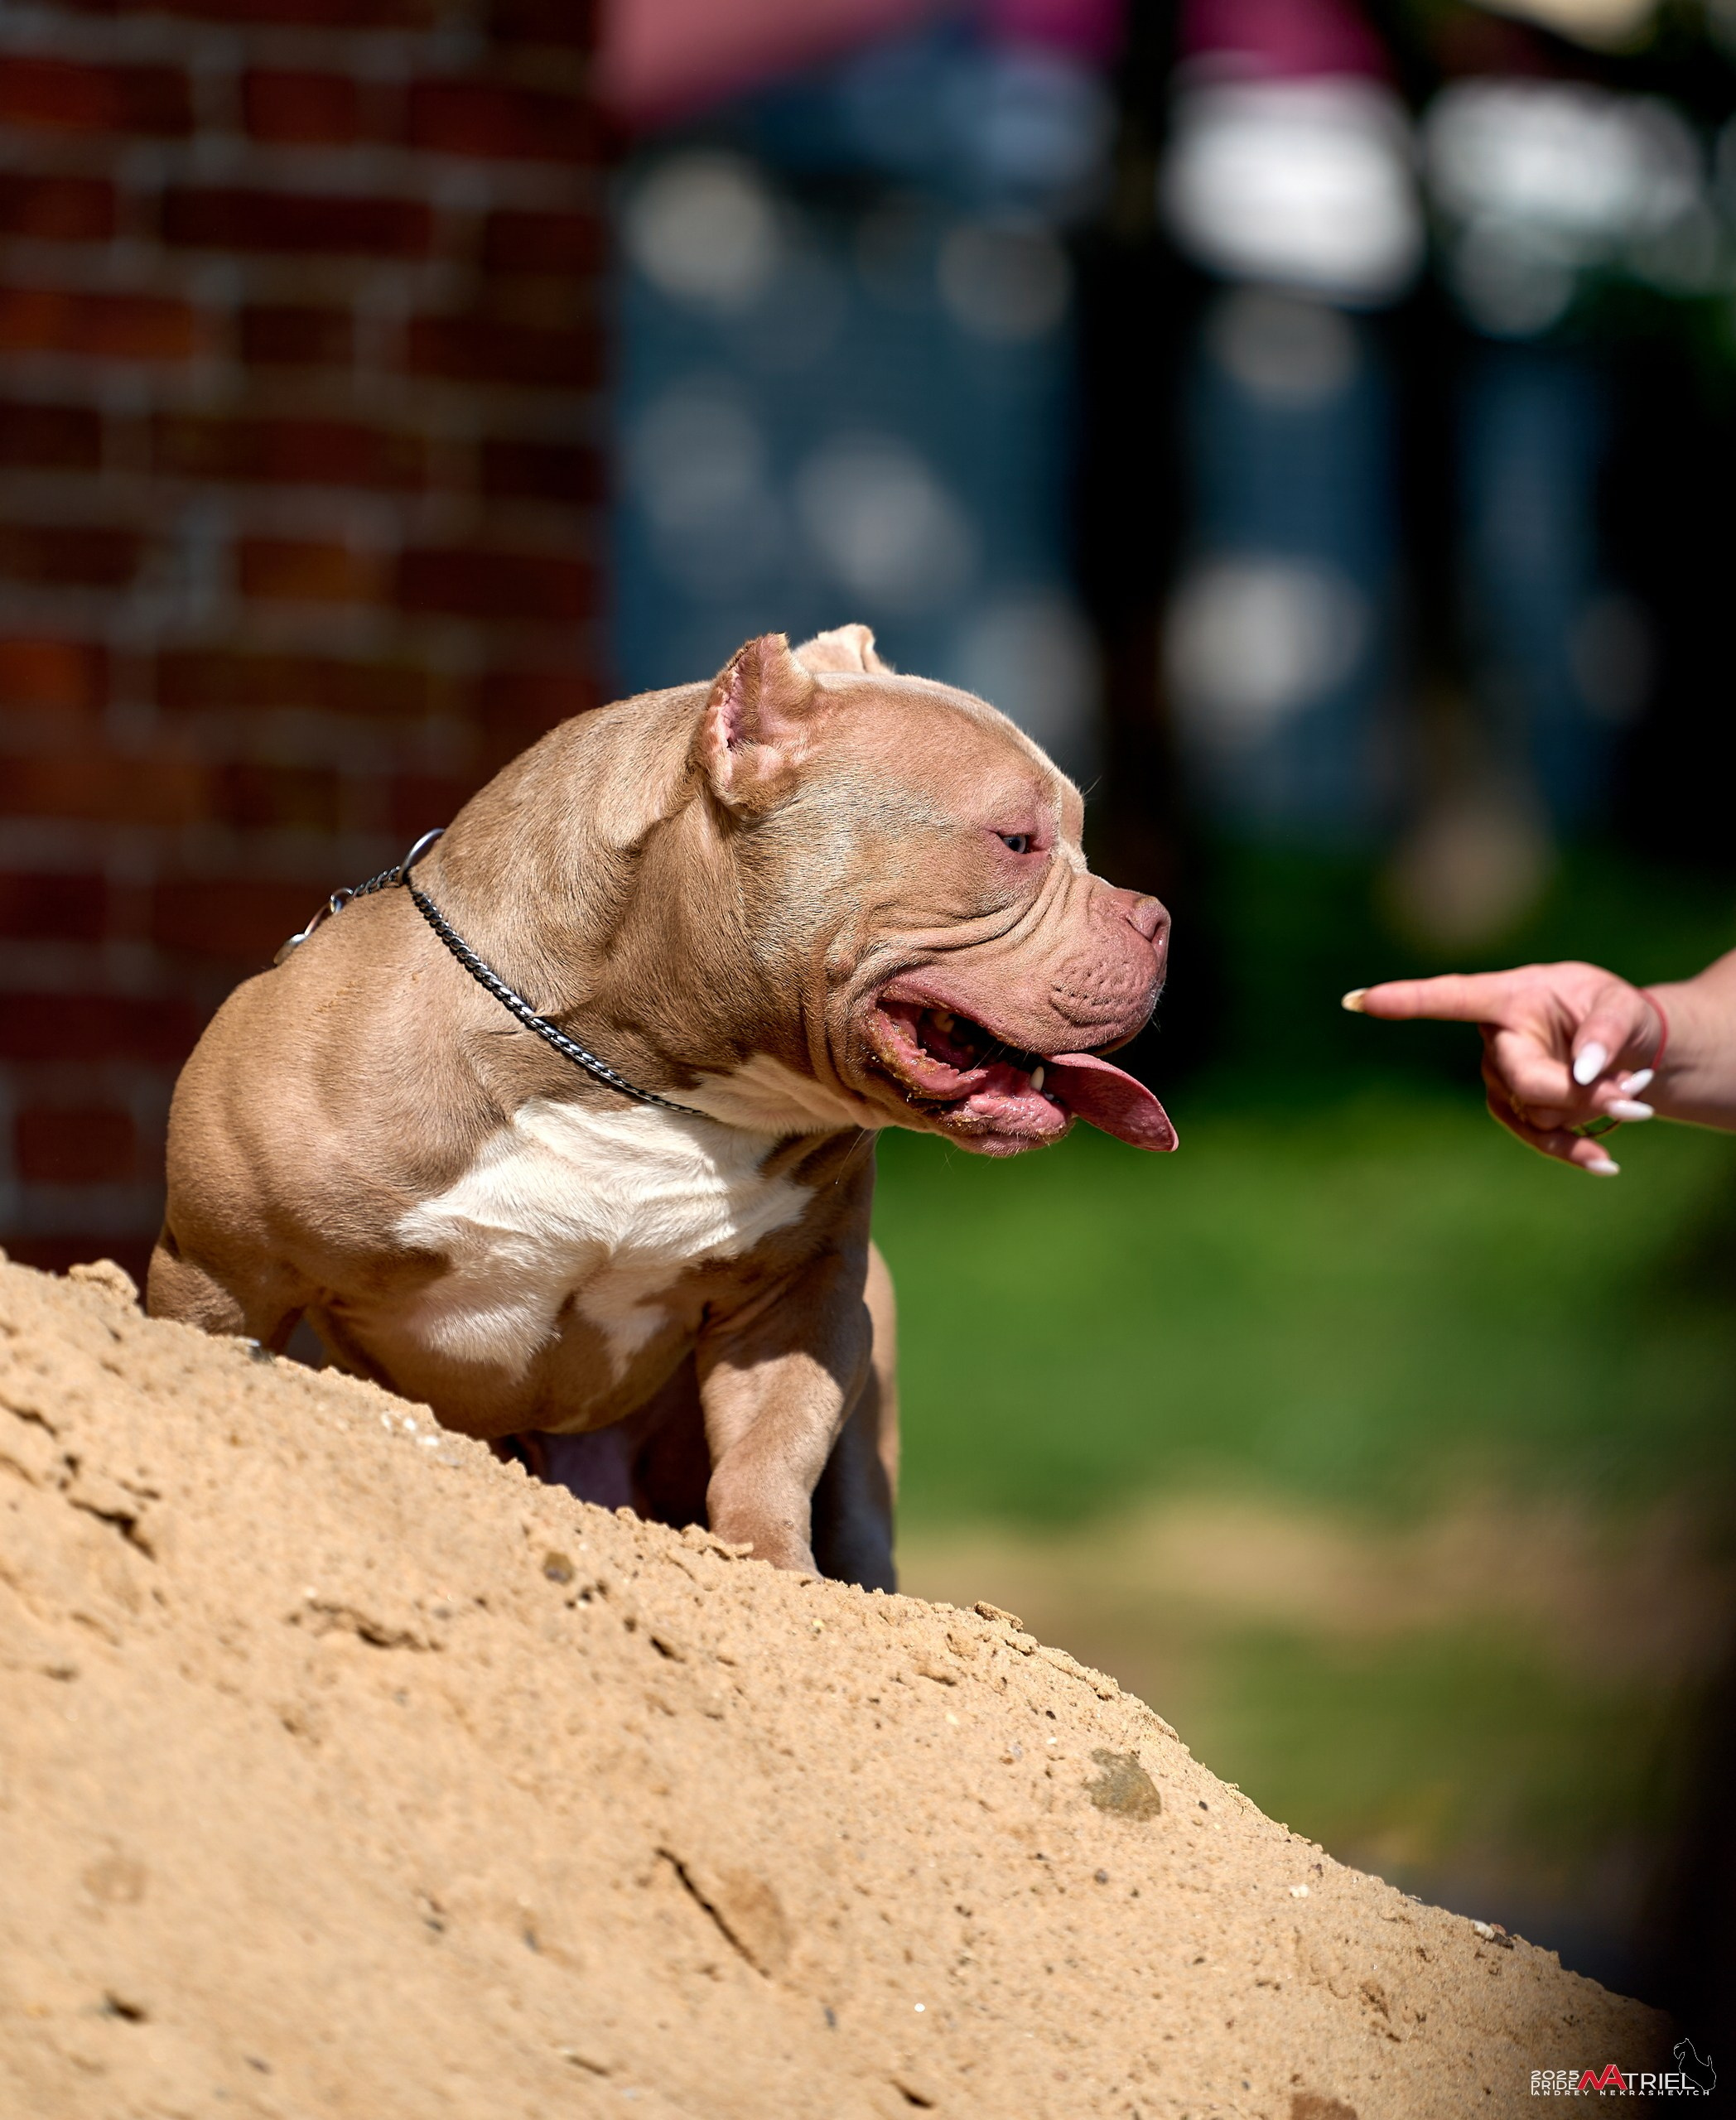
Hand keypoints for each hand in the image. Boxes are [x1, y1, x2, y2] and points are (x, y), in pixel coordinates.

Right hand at [1344, 963, 1665, 1173]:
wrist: (1629, 1050)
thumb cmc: (1617, 1014)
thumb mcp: (1623, 1008)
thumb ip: (1605, 1031)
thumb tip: (1584, 1071)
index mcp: (1509, 995)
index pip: (1450, 997)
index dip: (1405, 1000)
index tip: (1358, 1000)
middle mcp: (1494, 1038)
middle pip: (1523, 1080)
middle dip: (1580, 1095)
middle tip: (1634, 1098)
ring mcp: (1499, 1079)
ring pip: (1538, 1112)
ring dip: (1593, 1113)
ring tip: (1633, 1092)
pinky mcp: (1514, 1111)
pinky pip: (1539, 1137)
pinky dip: (1576, 1149)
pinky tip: (1606, 1164)